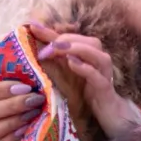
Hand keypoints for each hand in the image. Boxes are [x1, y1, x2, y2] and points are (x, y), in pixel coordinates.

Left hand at [28, 22, 140, 140]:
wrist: (107, 112)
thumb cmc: (87, 91)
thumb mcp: (69, 72)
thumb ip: (57, 58)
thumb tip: (38, 44)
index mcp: (91, 53)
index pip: (73, 36)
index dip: (52, 31)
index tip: (33, 28)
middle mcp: (99, 58)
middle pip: (87, 40)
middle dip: (64, 40)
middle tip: (44, 47)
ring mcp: (104, 72)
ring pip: (95, 53)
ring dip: (75, 48)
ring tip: (57, 49)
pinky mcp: (105, 87)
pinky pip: (96, 75)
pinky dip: (84, 67)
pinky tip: (72, 63)